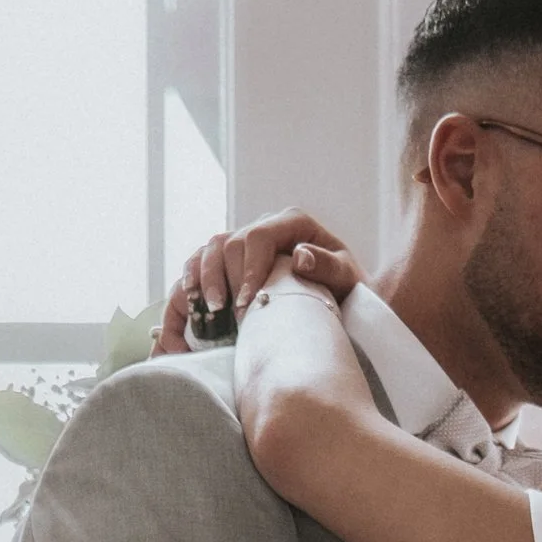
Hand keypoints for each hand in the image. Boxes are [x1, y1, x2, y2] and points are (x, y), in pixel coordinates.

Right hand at [153, 212, 363, 352]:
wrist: (341, 300)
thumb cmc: (347, 290)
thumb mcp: (349, 278)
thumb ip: (329, 266)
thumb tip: (301, 256)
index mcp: (292, 223)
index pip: (259, 236)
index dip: (249, 269)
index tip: (249, 304)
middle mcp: (265, 228)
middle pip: (231, 243)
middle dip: (228, 280)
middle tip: (235, 318)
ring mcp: (246, 243)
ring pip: (211, 249)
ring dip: (205, 279)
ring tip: (212, 311)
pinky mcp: (233, 262)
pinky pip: (201, 263)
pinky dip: (192, 280)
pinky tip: (192, 301)